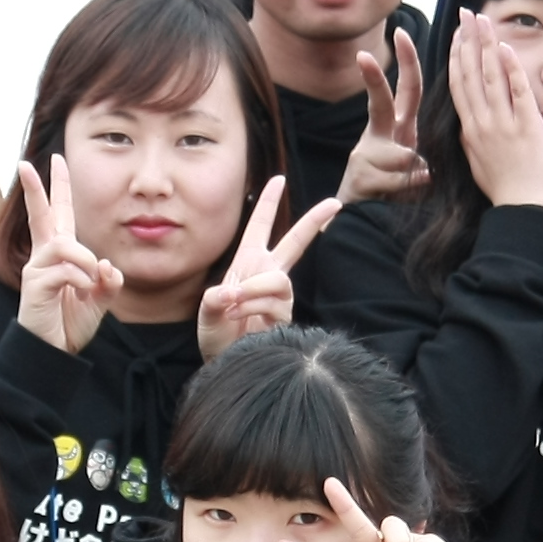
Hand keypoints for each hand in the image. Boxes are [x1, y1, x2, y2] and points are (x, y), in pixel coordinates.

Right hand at [14, 157, 119, 353]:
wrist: (53, 351)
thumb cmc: (71, 323)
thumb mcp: (99, 300)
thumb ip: (109, 281)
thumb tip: (107, 265)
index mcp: (60, 254)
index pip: (59, 214)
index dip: (58, 187)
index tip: (56, 159)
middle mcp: (45, 256)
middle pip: (40, 215)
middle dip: (35, 189)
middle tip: (24, 163)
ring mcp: (37, 269)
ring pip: (64, 245)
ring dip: (85, 260)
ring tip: (91, 282)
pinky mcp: (34, 285)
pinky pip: (65, 270)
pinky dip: (81, 280)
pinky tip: (80, 294)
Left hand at [195, 176, 339, 358]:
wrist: (225, 361)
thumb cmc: (217, 334)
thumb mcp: (207, 310)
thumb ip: (215, 298)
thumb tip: (232, 293)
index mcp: (248, 262)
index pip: (260, 226)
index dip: (268, 203)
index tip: (278, 179)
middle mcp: (267, 273)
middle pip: (295, 242)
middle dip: (314, 221)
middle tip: (335, 203)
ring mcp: (278, 295)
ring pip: (278, 279)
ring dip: (253, 290)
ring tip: (233, 304)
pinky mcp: (285, 315)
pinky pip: (273, 303)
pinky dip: (251, 307)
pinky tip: (240, 317)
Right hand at [340, 33, 429, 201]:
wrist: (358, 220)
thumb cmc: (393, 189)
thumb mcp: (415, 165)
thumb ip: (424, 154)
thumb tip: (427, 168)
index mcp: (398, 128)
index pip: (407, 90)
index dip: (407, 61)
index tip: (401, 32)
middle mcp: (379, 136)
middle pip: (379, 103)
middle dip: (372, 80)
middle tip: (363, 56)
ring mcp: (365, 155)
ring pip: (401, 156)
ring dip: (414, 177)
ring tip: (407, 191)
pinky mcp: (359, 178)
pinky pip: (395, 182)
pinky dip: (405, 193)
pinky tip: (395, 199)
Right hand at [444, 12, 542, 212]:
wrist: (523, 211)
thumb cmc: (505, 189)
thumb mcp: (479, 162)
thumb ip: (474, 139)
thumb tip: (468, 123)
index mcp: (471, 129)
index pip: (459, 85)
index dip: (456, 56)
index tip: (456, 33)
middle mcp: (482, 123)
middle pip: (469, 73)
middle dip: (466, 40)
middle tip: (466, 13)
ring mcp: (503, 125)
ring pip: (489, 77)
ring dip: (484, 45)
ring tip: (483, 19)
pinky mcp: (526, 129)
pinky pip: (516, 94)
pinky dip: (510, 70)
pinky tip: (505, 48)